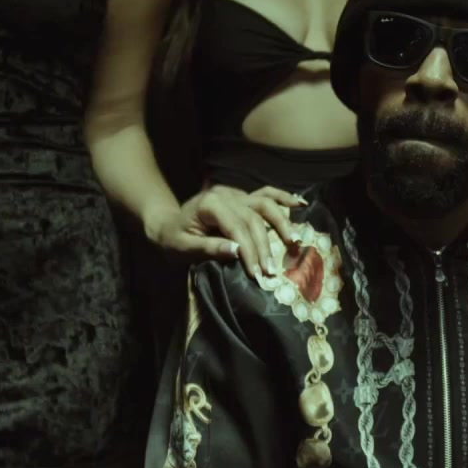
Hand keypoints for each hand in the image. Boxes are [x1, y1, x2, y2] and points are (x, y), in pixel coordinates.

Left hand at [149, 185, 305, 278]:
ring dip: (281, 224)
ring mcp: (236, 194)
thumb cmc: (172, 239)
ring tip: (293, 243)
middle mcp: (226, 195)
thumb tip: (236, 252)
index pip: (237, 227)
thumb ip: (208, 248)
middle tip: (270, 272)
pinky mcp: (243, 197)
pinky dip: (283, 198)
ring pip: (265, 205)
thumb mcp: (182, 248)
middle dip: (264, 247)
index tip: (257, 273)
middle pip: (254, 219)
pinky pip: (266, 194)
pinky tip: (300, 204)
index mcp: (210, 204)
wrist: (167, 224)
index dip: (249, 251)